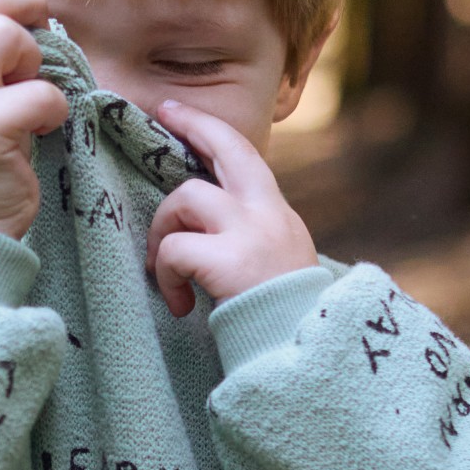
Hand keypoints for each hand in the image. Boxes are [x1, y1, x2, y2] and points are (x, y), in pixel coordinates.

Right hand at [0, 0, 70, 239]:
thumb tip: (27, 21)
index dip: (9, 0)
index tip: (31, 26)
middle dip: (27, 20)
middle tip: (39, 60)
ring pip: (8, 36)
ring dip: (36, 65)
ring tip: (31, 101)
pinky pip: (40, 94)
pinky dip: (53, 112)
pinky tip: (40, 134)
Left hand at [144, 100, 319, 317]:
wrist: (307, 354)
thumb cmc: (284, 320)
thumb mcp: (279, 264)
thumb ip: (251, 236)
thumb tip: (205, 224)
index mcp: (278, 216)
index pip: (246, 157)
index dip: (210, 131)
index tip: (178, 115)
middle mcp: (268, 215)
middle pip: (229, 147)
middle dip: (193, 124)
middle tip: (161, 115)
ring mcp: (250, 234)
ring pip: (186, 197)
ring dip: (164, 232)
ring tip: (166, 271)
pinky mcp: (229, 262)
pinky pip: (175, 249)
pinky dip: (165, 274)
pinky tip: (179, 304)